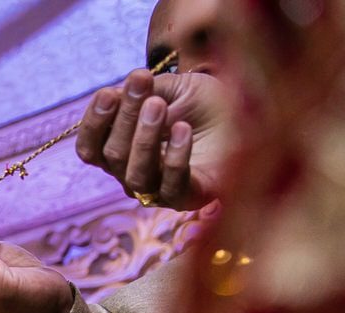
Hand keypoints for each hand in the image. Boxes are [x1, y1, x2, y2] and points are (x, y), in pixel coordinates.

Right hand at [75, 69, 236, 210]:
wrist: (253, 116)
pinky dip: (175, 157)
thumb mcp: (173, 88)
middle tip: (141, 83)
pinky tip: (184, 129)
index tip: (109, 93)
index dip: (94, 123)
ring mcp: (161, 191)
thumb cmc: (209, 104)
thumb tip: (116, 91)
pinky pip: (172, 185)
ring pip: (136, 174)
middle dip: (124, 117)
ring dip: (144, 137)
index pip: (91, 149)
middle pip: (112, 156)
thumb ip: (144, 92)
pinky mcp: (191, 197)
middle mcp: (135, 175)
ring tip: (159, 106)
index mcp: (123, 151)